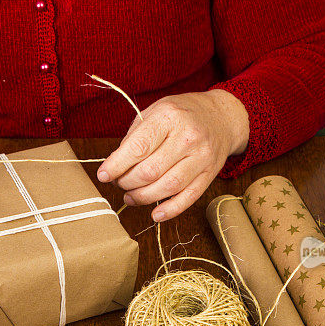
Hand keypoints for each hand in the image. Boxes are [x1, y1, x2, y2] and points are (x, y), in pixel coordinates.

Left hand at [97, 89, 248, 220]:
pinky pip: (189, 197)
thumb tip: (116, 166)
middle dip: (128, 182)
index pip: (138, 147)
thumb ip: (135, 137)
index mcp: (169, 117)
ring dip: (143, 197)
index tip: (103, 175)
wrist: (221, 117)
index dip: (116, 165)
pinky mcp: (210, 174)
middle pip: (150, 171)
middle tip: (120, 183)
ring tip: (131, 197)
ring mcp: (201, 157)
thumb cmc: (182, 114)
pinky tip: (156, 214)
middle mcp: (188, 137)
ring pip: (167, 187)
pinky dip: (171, 210)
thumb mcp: (155, 111)